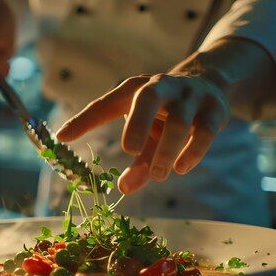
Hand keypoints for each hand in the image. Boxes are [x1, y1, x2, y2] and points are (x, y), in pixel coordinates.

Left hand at [56, 73, 228, 194]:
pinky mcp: (214, 108)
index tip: (61, 138)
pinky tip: (182, 167)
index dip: (83, 120)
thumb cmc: (164, 114)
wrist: (208, 85)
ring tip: (159, 174)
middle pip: (147, 98)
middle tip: (128, 149)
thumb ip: (137, 161)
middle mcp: (160, 86)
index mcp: (134, 90)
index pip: (105, 104)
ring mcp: (189, 95)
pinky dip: (193, 150)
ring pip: (178, 120)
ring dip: (167, 149)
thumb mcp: (148, 134)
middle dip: (138, 123)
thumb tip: (124, 190)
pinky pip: (204, 130)